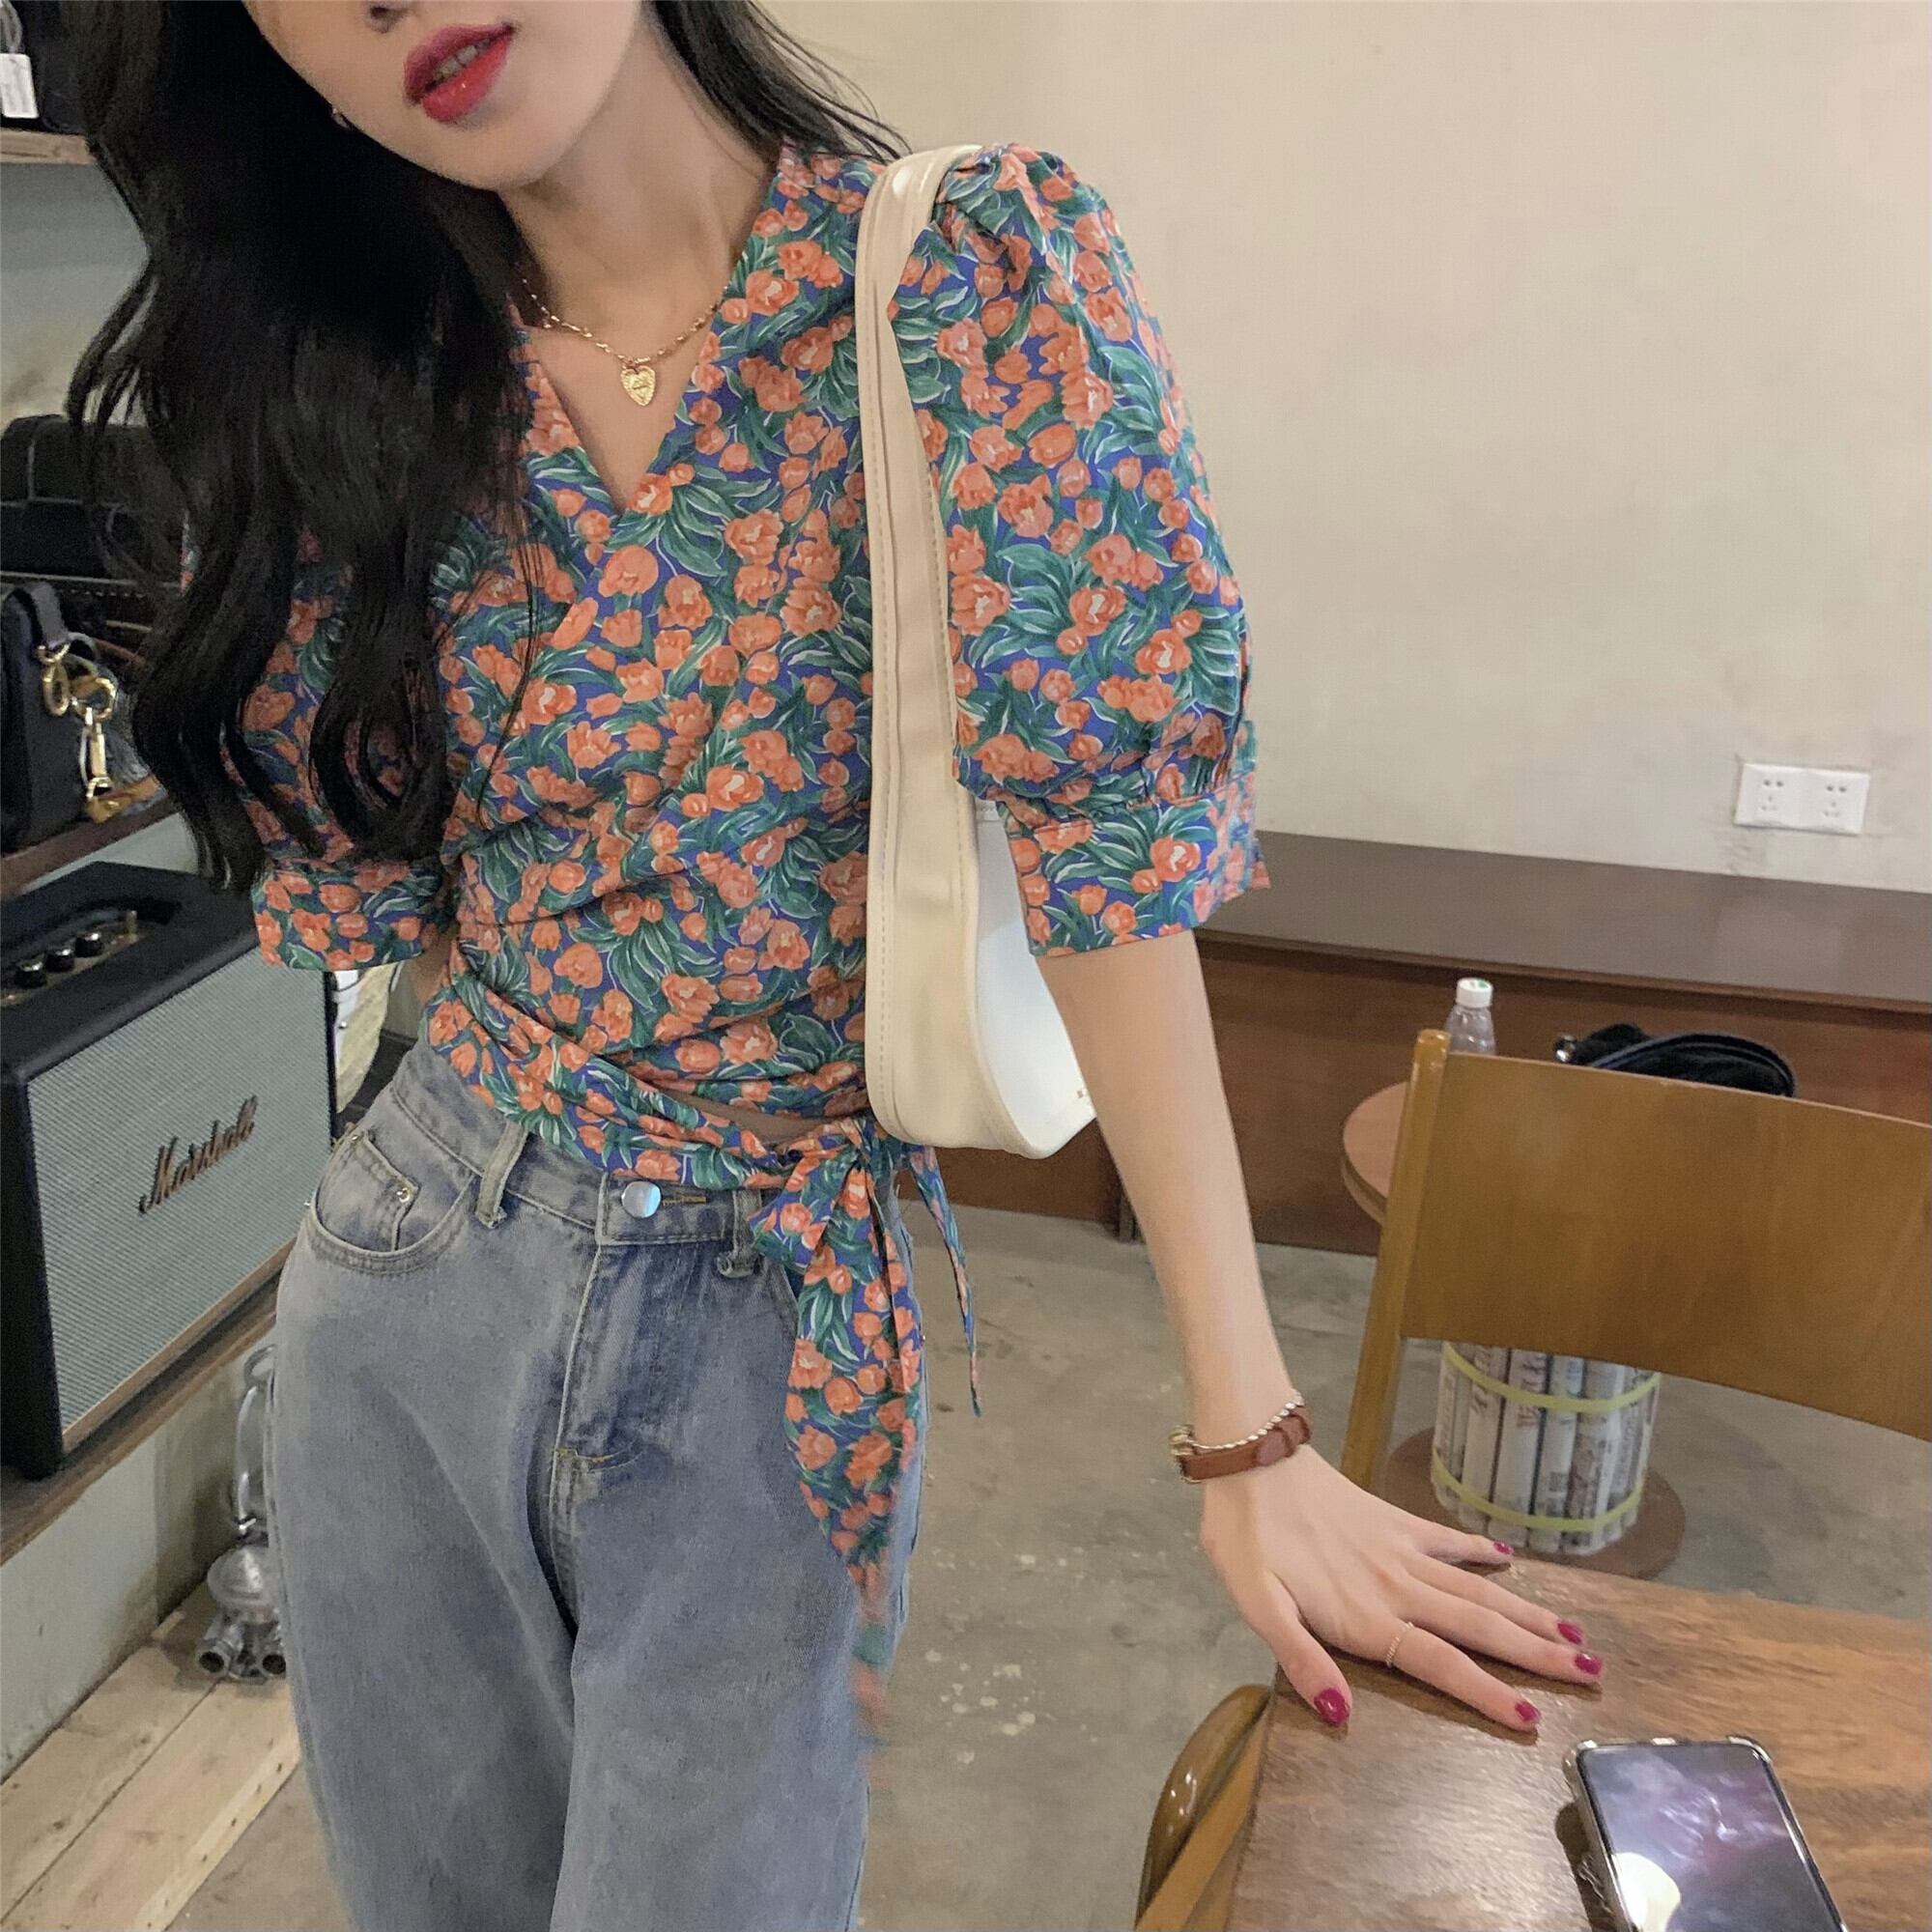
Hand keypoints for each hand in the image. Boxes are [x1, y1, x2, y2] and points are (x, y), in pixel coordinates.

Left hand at [1196, 1446, 1605, 1731]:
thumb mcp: (1256, 1606)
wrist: (1252, 1457)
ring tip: (1574, 1633)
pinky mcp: (1392, 1518)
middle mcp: (1397, 1586)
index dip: (1484, 1693)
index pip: (1439, 1664)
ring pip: (1476, 1589)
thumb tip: (1339, 1713)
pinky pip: (1445, 1539)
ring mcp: (1400, 1549)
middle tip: (1593, 1673)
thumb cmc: (1244, 1539)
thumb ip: (1299, 1659)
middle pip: (1478, 1627)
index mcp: (1367, 1616)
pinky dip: (1478, 1550)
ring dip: (1525, 1613)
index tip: (1532, 1719)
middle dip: (1536, 1655)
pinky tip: (1507, 1560)